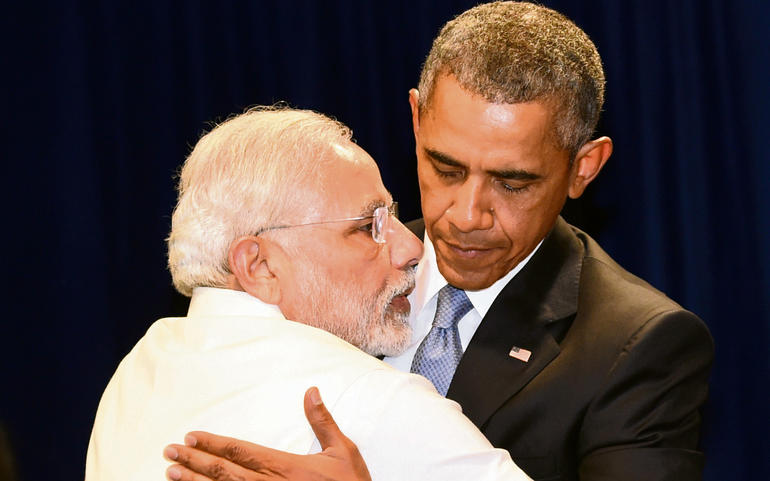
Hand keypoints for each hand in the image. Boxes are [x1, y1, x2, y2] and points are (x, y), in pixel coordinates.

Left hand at [163, 387, 370, 480]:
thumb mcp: (343, 451)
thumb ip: (322, 421)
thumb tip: (311, 391)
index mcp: (287, 467)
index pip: (241, 451)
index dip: (214, 444)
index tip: (191, 437)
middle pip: (225, 472)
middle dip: (194, 462)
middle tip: (168, 452)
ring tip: (170, 474)